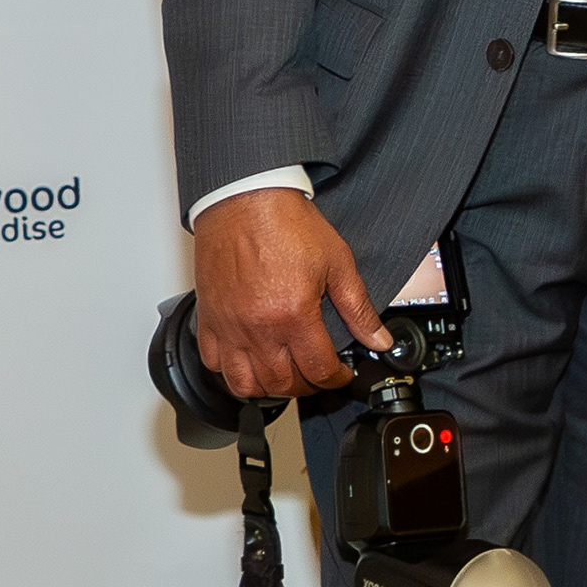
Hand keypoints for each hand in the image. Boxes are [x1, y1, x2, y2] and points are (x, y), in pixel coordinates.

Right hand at [193, 189, 391, 397]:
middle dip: (307, 385)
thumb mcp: (337, 262)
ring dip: (270, 387)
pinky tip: (249, 361)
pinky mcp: (208, 320)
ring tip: (286, 374)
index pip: (318, 370)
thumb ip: (358, 307)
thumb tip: (378, 338)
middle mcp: (258, 328)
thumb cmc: (286, 223)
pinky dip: (233, 372)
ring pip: (246, 384)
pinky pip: (214, 364)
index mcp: (292, 314)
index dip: (337, 379)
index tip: (342, 374)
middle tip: (318, 374)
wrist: (245, 199)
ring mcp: (229, 327)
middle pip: (283, 383)